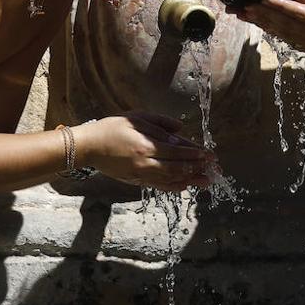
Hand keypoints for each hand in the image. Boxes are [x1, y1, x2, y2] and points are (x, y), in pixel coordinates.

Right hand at [77, 111, 215, 191]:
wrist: (90, 146)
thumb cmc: (112, 127)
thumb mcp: (137, 117)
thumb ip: (161, 123)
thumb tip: (181, 130)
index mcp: (146, 145)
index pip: (177, 151)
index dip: (195, 154)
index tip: (209, 155)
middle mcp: (145, 163)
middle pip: (177, 168)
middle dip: (197, 168)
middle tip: (214, 169)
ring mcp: (140, 174)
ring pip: (170, 180)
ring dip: (190, 180)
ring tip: (205, 181)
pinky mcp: (136, 181)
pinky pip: (159, 185)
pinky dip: (173, 186)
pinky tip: (185, 185)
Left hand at [234, 0, 304, 66]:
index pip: (302, 14)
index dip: (282, 6)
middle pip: (286, 25)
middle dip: (263, 14)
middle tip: (242, 5)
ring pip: (284, 33)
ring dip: (263, 23)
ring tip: (244, 14)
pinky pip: (289, 40)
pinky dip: (273, 32)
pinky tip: (262, 25)